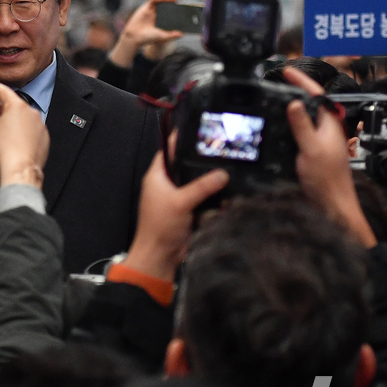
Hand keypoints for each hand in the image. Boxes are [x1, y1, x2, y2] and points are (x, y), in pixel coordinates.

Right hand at [0, 83, 48, 188]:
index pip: (5, 92)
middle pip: (16, 106)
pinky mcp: (44, 137)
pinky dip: (24, 133)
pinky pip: (32, 130)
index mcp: (17, 107)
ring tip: (5, 133)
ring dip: (15, 122)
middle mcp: (31, 113)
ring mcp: (39, 125)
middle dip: (5, 110)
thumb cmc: (7, 149)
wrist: (21, 167)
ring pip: (25, 119)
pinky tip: (15, 142)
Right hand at [109, 0, 183, 68]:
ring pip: (158, 1)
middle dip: (170, 1)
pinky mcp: (145, 8)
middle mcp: (155, 14)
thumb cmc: (147, 38)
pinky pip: (152, 0)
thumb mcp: (162, 36)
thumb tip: (181, 34)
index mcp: (159, 20)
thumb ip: (171, 35)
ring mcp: (150, 11)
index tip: (180, 7)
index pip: (167, 12)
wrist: (135, 37)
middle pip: (163, 5)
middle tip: (176, 0)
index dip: (173, 8)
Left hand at [125, 148, 228, 282]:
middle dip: (202, 164)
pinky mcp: (187, 211)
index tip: (199, 130)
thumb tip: (222, 174)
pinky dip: (212, 199)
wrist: (160, 256)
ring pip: (197, 184)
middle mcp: (167, 185)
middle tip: (222, 153)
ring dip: (210, 183)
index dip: (181, 140)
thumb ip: (202, 187)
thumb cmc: (160, 226)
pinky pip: (202, 200)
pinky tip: (227, 194)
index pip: (168, 151)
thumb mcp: (181, 202)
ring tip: (229, 171)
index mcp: (157, 176)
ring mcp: (178, 198)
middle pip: (186, 167)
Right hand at [283, 66, 376, 247]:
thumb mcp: (311, 148)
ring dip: (290, 107)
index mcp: (329, 123)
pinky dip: (287, 125)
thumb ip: (302, 124)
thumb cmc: (328, 180)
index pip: (316, 94)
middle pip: (310, 103)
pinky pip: (298, 132)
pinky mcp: (311, 151)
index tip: (286, 71)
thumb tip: (293, 102)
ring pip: (304, 117)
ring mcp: (319, 140)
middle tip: (278, 81)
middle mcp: (325, 129)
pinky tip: (277, 127)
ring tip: (274, 98)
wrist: (332, 204)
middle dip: (294, 89)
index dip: (301, 80)